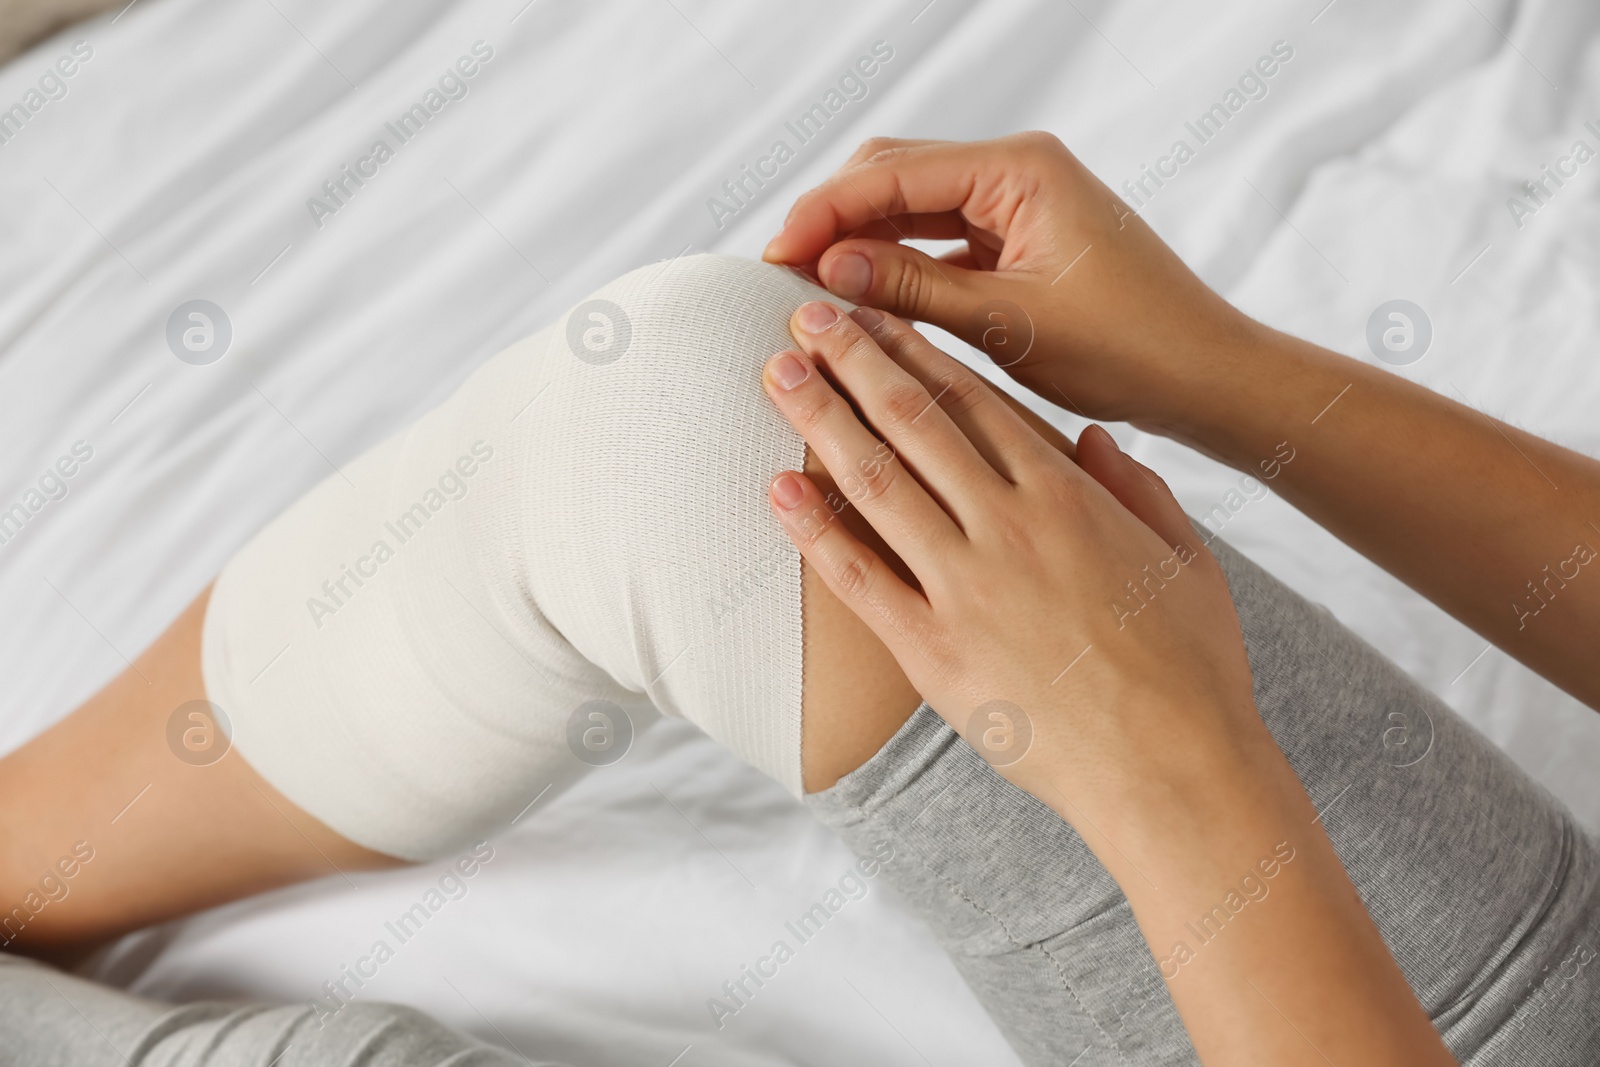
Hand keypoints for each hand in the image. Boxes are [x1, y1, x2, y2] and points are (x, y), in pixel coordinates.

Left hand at [760, 301, 1458, 1066]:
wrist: (1175, 770)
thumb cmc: (1193, 667)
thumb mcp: (1187, 556)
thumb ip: (1137, 486)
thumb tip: (1090, 437)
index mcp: (1066, 495)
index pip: (973, 400)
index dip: (914, 350)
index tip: (874, 316)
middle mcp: (1006, 527)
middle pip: (912, 422)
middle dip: (852, 359)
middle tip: (803, 313)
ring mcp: (964, 589)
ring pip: (876, 483)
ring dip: (820, 420)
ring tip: (775, 374)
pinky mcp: (933, 653)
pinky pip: (858, 580)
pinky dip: (813, 531)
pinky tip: (776, 488)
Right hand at [762, 133, 1259, 430]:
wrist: (1203, 375)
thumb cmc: (1131, 347)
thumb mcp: (1009, 322)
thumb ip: (913, 289)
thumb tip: (828, 269)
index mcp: (1022, 168)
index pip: (893, 172)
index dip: (824, 212)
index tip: (774, 256)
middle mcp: (1017, 170)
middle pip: (894, 175)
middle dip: (833, 218)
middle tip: (779, 273)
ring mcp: (1017, 203)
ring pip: (912, 207)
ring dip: (860, 242)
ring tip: (807, 289)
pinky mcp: (1017, 239)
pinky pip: (938, 240)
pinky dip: (897, 265)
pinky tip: (861, 298)